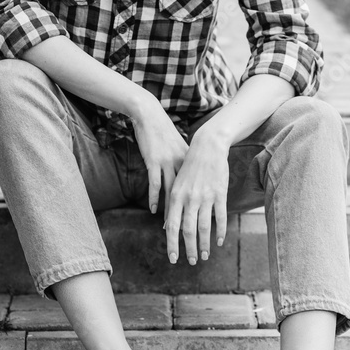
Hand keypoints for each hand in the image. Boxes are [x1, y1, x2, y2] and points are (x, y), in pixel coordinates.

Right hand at [130, 95, 188, 217]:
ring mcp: (168, 163)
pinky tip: (154, 209)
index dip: (197, 206)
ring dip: (170, 212)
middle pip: (185, 195)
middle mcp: (181, 164)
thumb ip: (183, 163)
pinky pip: (155, 184)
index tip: (199, 224)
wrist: (150, 116)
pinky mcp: (154, 161)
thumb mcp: (178, 148)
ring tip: (169, 227)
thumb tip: (188, 178)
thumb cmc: (164, 133)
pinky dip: (155, 198)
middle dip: (185, 215)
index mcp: (189, 162)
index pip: (195, 189)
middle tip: (187, 233)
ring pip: (171, 193)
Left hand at [164, 126, 228, 264]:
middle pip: (188, 230)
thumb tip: (168, 227)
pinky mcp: (220, 193)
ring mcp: (205, 196)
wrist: (207, 147)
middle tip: (191, 262)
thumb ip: (173, 206)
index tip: (173, 259)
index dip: (172, 244)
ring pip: (204, 227)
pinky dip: (220, 231)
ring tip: (205, 256)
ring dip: (204, 244)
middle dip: (189, 249)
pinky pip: (220, 217)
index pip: (172, 226)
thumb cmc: (190, 168)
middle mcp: (189, 198)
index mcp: (175, 196)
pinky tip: (219, 241)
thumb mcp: (177, 184)